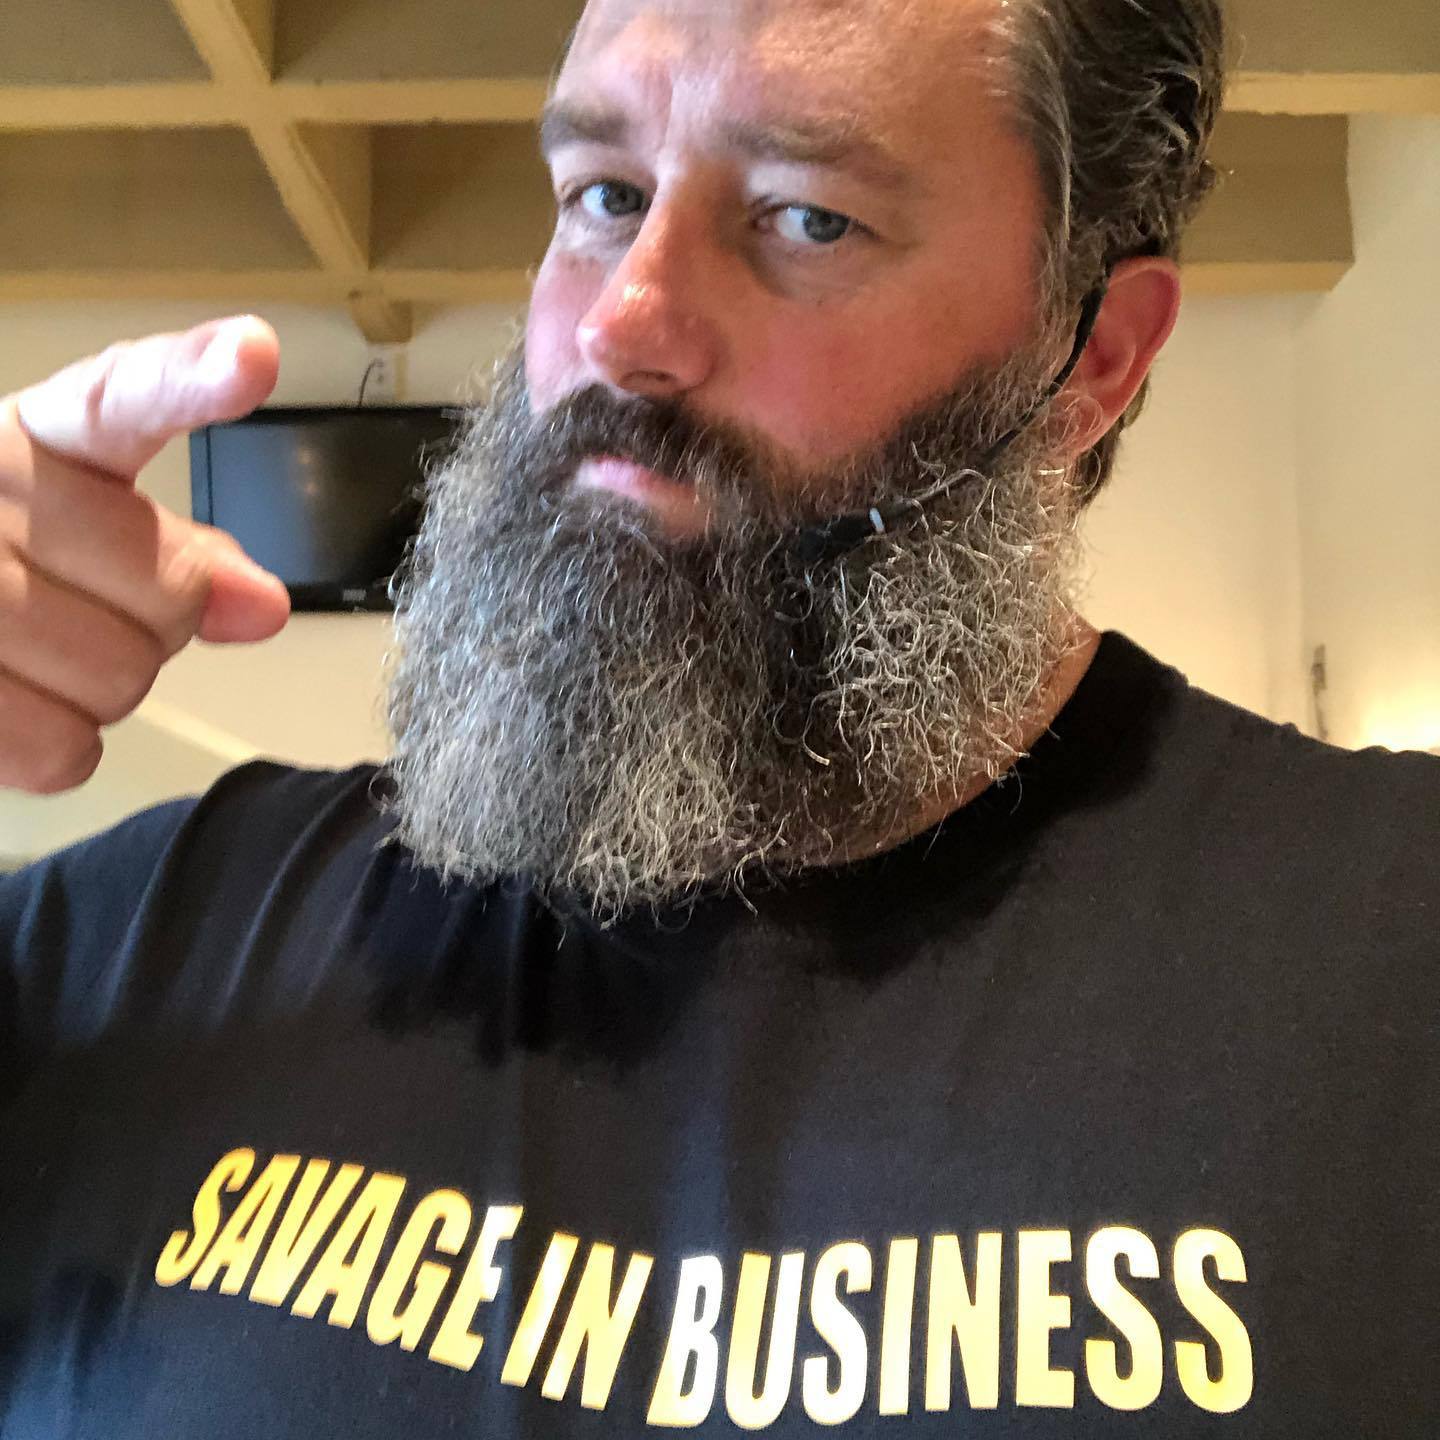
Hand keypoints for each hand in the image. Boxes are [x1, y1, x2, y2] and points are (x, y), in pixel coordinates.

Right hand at [0, 315, 291, 793]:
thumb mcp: (79, 519)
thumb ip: (179, 553)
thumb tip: (263, 606)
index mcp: (33, 434)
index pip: (118, 400)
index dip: (191, 379)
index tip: (254, 355)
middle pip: (173, 593)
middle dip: (159, 621)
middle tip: (87, 602)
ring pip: (122, 680)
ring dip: (101, 687)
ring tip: (33, 648)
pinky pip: (62, 749)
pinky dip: (55, 744)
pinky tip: (13, 696)